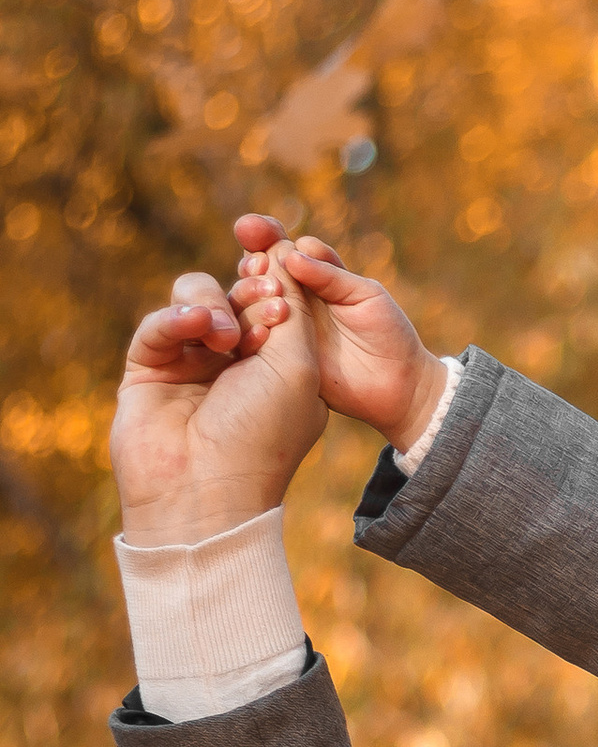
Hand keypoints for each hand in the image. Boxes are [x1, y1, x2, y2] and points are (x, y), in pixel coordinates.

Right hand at [111, 254, 323, 545]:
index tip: (280, 268)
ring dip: (214, 304)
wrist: (205, 492)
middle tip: (259, 289)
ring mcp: (192, 363)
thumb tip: (282, 255)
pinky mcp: (150, 367)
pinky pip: (159, 323)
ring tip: (224, 335)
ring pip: (196, 298)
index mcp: (283, 366)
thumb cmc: (262, 436)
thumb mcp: (298, 369)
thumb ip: (292, 310)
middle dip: (249, 285)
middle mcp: (238, 362)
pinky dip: (176, 318)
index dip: (279, 278)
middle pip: (238, 294)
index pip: (280, 303)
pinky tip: (193, 329)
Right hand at [229, 216, 443, 449]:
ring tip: (269, 290)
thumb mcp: (365, 295)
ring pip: (249, 304)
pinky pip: (254, 342)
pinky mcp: (279, 361)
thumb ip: (330, 275)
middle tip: (259, 264)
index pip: (280, 248)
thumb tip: (291, 253)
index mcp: (313, 276)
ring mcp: (282, 331)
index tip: (253, 229)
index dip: (262, 235)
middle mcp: (291, 300)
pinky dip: (251, 329)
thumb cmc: (389, 334)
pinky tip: (261, 324)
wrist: (400, 386)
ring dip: (249, 292)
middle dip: (252, 262)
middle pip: (257, 273)